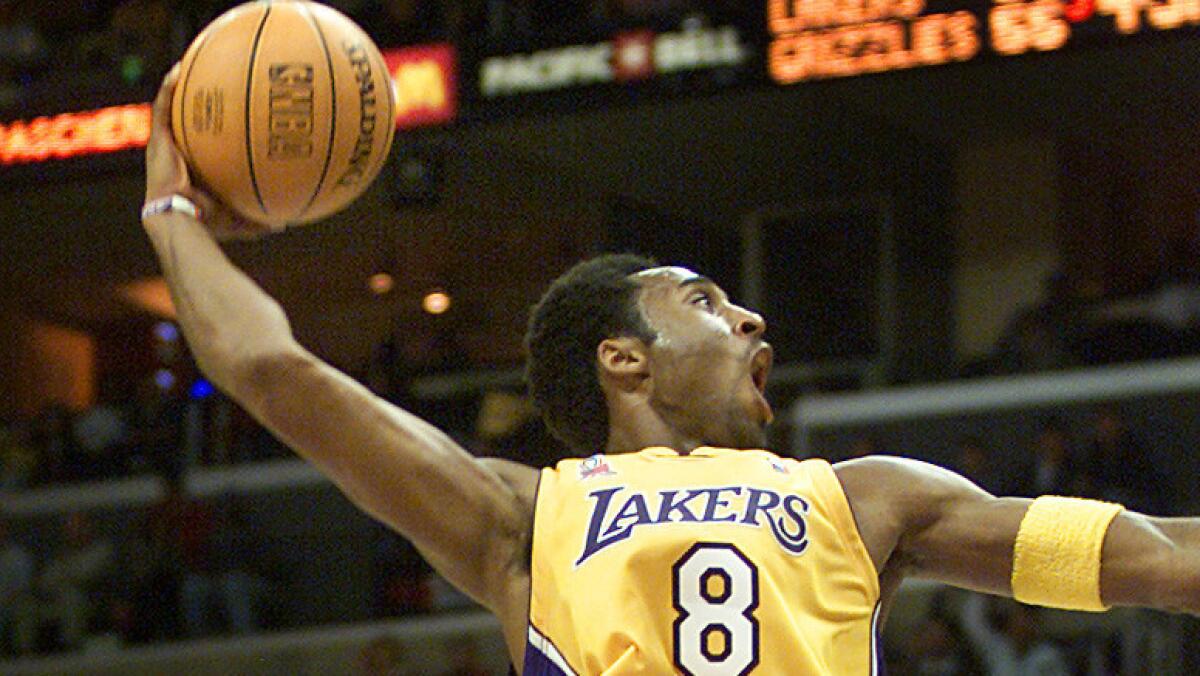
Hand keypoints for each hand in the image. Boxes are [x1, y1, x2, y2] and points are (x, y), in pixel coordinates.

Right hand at [144, 63, 272, 239]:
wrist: (178, 218)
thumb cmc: (206, 222)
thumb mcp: (239, 218)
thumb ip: (260, 218)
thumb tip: (286, 223)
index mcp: (192, 169)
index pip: (199, 145)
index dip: (207, 131)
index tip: (222, 117)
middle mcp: (176, 154)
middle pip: (184, 122)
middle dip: (192, 103)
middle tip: (208, 84)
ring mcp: (165, 146)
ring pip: (169, 109)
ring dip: (177, 88)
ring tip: (187, 65)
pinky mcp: (157, 140)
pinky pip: (162, 107)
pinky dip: (169, 88)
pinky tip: (178, 71)